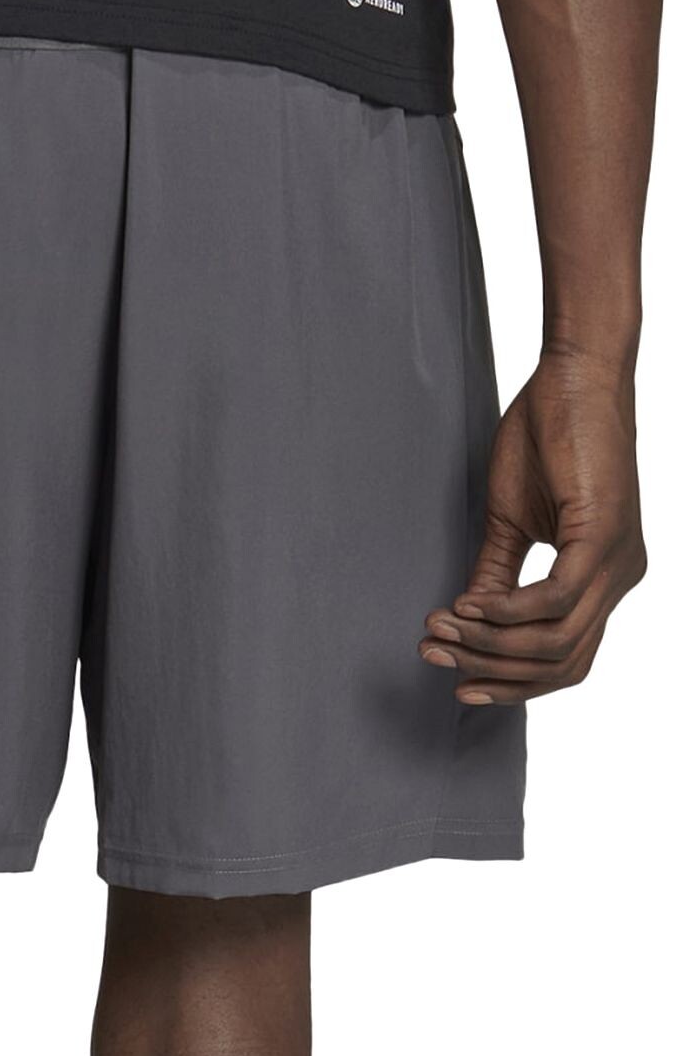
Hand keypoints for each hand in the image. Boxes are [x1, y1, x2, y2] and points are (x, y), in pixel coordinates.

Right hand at [419, 348, 646, 704]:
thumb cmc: (548, 436)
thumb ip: (495, 575)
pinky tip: (470, 606)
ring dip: (491, 646)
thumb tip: (468, 622)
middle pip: (562, 664)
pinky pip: (555, 601)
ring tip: (442, 628)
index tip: (454, 675)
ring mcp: (618, 561)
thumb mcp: (510, 520)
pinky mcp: (603, 537)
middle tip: (434, 654)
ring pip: (557, 642)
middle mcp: (622, 578)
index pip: (566, 659)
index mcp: (605, 577)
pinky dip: (507, 613)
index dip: (510, 679)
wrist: (576, 375)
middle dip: (492, 670)